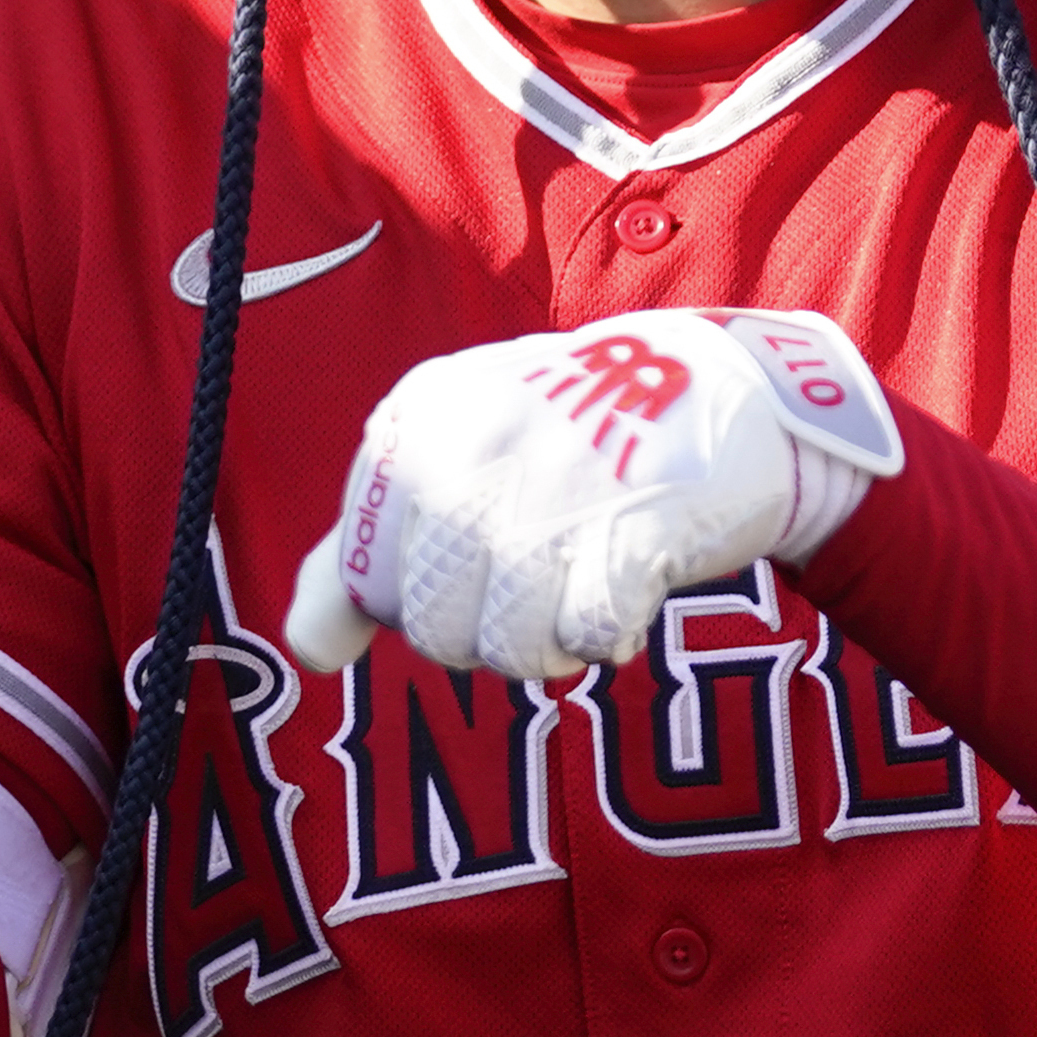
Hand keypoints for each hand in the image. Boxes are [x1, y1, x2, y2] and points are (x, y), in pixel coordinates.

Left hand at [284, 307, 904, 681]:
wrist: (727, 389)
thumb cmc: (575, 439)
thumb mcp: (455, 456)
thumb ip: (371, 545)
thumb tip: (309, 644)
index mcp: (419, 419)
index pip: (368, 582)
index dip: (425, 598)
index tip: (478, 554)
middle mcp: (474, 444)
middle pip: (433, 627)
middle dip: (488, 629)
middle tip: (542, 572)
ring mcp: (553, 482)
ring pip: (506, 647)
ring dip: (551, 642)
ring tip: (581, 581)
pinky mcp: (633, 523)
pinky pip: (589, 638)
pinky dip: (611, 633)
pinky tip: (629, 584)